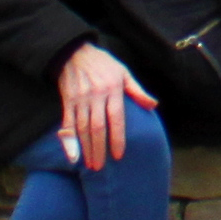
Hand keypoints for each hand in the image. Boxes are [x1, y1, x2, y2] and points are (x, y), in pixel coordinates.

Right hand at [55, 42, 157, 171]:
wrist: (75, 52)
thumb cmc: (104, 64)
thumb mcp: (124, 73)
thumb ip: (137, 91)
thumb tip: (153, 105)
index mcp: (113, 88)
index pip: (116, 117)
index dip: (117, 137)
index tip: (118, 155)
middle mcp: (96, 95)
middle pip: (97, 126)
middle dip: (99, 148)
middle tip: (100, 167)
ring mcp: (80, 98)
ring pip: (82, 128)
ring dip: (86, 148)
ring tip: (90, 164)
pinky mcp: (67, 101)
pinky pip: (68, 123)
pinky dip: (69, 140)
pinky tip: (72, 155)